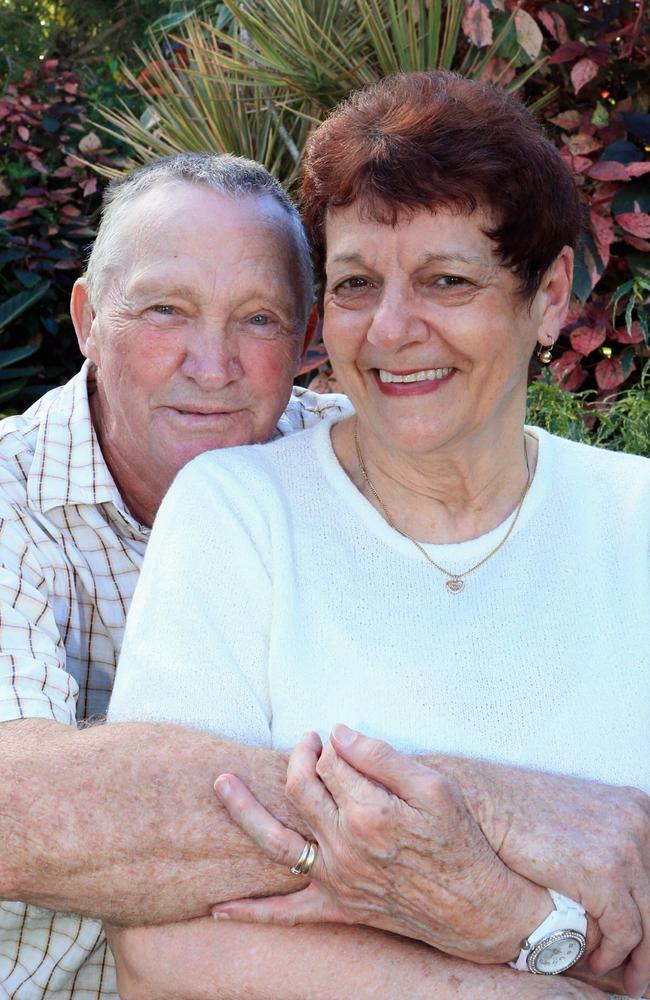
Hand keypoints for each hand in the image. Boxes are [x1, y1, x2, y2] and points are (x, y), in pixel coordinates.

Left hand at [213, 728, 552, 963]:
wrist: (475, 907)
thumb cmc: (460, 840)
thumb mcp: (434, 787)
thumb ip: (382, 757)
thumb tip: (338, 733)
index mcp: (368, 812)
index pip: (330, 761)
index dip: (334, 744)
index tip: (343, 739)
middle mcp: (344, 846)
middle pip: (300, 788)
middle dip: (300, 757)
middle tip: (310, 741)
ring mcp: (336, 879)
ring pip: (276, 841)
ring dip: (244, 811)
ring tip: (222, 784)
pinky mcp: (337, 907)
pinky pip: (286, 915)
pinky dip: (252, 912)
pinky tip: (219, 910)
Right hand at [465, 760, 649, 997]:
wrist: (486, 802)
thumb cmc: (522, 810)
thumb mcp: (578, 815)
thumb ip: (606, 838)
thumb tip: (620, 885)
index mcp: (637, 806)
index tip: (646, 939)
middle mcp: (640, 823)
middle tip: (640, 971)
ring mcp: (626, 847)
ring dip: (640, 959)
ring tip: (626, 978)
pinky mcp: (604, 873)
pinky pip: (625, 932)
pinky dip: (615, 955)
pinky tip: (596, 960)